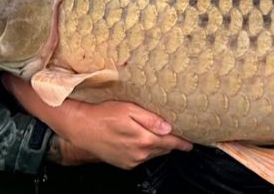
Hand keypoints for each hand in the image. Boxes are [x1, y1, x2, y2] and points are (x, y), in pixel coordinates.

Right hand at [2, 74, 192, 168]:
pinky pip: (141, 157)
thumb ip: (150, 119)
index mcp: (143, 139)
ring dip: (158, 145)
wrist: (81, 127)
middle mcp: (139, 153)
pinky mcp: (124, 164)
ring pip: (153, 153)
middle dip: (172, 142)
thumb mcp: (129, 109)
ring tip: (162, 134)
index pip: (171, 143)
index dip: (183, 142)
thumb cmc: (104, 114)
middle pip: (163, 149)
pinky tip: (142, 139)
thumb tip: (169, 127)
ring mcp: (131, 160)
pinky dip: (146, 149)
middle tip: (180, 133)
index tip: (192, 141)